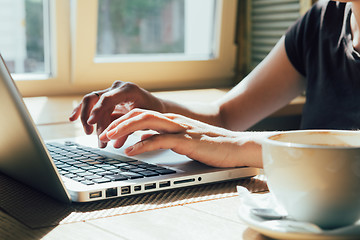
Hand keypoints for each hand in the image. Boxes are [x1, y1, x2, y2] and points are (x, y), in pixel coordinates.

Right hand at [69, 81, 164, 146]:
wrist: (157, 107)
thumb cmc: (153, 113)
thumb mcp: (142, 120)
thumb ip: (127, 130)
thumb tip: (113, 144)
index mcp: (128, 90)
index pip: (108, 98)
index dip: (98, 110)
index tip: (91, 123)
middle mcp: (117, 87)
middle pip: (96, 99)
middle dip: (91, 118)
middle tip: (90, 133)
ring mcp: (111, 91)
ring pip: (91, 102)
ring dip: (88, 119)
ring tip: (89, 133)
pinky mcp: (107, 98)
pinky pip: (91, 103)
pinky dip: (83, 111)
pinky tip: (72, 118)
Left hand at [99, 109, 262, 167]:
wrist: (237, 146)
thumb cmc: (211, 145)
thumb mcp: (183, 139)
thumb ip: (164, 137)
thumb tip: (144, 140)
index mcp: (171, 120)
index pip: (142, 115)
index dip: (122, 121)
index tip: (107, 130)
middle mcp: (173, 121)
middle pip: (139, 114)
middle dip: (117, 122)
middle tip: (101, 133)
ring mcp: (180, 129)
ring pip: (146, 122)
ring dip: (125, 129)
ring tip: (109, 138)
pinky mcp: (187, 142)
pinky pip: (160, 141)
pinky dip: (143, 145)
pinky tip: (132, 151)